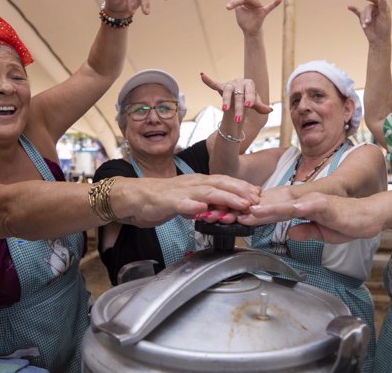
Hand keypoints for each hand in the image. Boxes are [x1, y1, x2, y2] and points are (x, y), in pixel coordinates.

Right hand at [115, 174, 260, 227]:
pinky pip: (182, 204)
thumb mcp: (188, 200)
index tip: (257, 192)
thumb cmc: (161, 198)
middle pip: (221, 183)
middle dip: (241, 190)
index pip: (224, 181)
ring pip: (207, 192)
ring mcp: (181, 192)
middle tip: (256, 198)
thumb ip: (203, 203)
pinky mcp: (168, 202)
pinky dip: (194, 207)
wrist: (134, 197)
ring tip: (241, 204)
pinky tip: (204, 210)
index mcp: (197, 182)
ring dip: (227, 198)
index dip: (242, 186)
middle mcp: (192, 184)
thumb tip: (219, 209)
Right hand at [200, 73, 272, 122]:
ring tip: (225, 110)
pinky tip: (202, 75)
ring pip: (227, 92)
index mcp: (249, 84)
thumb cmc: (250, 99)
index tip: (249, 105)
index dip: (250, 98)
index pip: (250, 91)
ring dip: (226, 100)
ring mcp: (229, 85)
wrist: (242, 96)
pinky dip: (208, 81)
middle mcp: (239, 82)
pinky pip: (214, 84)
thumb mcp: (256, 104)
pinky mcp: (221, 87)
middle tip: (238, 120)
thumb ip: (261, 106)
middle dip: (239, 108)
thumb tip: (269, 110)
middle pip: (238, 95)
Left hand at [227, 0, 281, 35]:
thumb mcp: (239, 10)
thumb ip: (236, 1)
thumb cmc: (245, 20)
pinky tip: (279, 0)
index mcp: (247, 1)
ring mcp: (258, 7)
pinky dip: (274, 4)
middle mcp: (253, 2)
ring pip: (253, 0)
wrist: (249, 31)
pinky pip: (269, 8)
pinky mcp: (262, 13)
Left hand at [238, 192, 383, 243]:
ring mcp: (314, 202)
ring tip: (253, 212)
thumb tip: (290, 235)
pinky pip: (312, 206)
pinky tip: (290, 211)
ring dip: (271, 208)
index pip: (273, 212)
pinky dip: (301, 208)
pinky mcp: (328, 205)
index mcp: (300, 209)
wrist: (369, 217)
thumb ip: (305, 232)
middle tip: (234, 215)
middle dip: (254, 211)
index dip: (255, 216)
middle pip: (274, 206)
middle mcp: (303, 202)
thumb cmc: (346, 222)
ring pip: (288, 204)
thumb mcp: (321, 232)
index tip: (237, 220)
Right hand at [347, 0, 389, 44]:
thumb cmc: (384, 29)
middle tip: (368, 22)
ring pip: (363, 11)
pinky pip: (357, 12)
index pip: (377, 0)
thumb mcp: (384, 17)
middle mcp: (376, 9)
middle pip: (368, 7)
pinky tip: (349, 6)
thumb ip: (383, 7)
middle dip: (367, 14)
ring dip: (364, 18)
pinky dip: (353, 9)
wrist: (378, 39)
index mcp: (383, 8)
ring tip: (366, 25)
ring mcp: (369, 14)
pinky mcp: (363, 18)